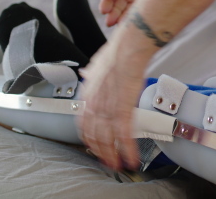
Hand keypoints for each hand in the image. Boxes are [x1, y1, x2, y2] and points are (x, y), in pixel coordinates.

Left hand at [78, 42, 147, 169]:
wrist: (127, 49)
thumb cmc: (115, 54)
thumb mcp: (96, 65)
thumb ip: (91, 74)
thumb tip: (88, 74)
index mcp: (87, 96)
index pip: (83, 125)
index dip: (89, 139)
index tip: (94, 146)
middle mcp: (94, 106)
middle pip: (94, 137)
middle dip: (101, 153)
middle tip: (107, 162)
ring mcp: (107, 110)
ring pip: (107, 140)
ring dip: (113, 156)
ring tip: (119, 165)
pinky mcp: (123, 111)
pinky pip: (124, 136)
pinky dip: (128, 150)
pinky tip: (131, 157)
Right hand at [100, 0, 164, 26]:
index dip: (105, 4)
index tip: (104, 10)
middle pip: (117, 7)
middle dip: (113, 15)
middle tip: (110, 22)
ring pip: (129, 12)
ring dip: (124, 20)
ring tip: (122, 26)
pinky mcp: (152, 1)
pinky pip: (143, 12)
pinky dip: (139, 19)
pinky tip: (136, 23)